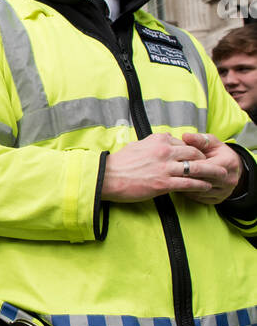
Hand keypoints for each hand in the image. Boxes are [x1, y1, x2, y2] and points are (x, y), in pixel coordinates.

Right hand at [102, 132, 229, 202]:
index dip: (193, 150)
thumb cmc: (119, 163)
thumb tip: (162, 142)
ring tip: (217, 176)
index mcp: (159, 139)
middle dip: (204, 159)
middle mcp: (165, 151)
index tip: (197, 156)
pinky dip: (200, 184)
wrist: (107, 177)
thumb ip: (153, 143)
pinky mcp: (164, 183)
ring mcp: (165, 167)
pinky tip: (206, 186)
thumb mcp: (138, 145)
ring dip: (209, 172)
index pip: (184, 142)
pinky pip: (188, 183)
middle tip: (211, 165)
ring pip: (195, 167)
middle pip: (194, 153)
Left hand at [177, 132, 242, 204]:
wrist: (232, 167)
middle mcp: (228, 179)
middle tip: (172, 172)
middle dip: (185, 176)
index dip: (188, 164)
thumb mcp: (212, 143)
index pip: (203, 166)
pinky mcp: (219, 199)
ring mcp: (224, 191)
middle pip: (201, 179)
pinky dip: (190, 193)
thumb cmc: (219, 153)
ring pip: (199, 191)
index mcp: (228, 163)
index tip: (176, 161)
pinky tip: (182, 186)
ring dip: (186, 186)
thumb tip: (185, 136)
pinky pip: (200, 198)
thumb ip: (199, 139)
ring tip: (175, 179)